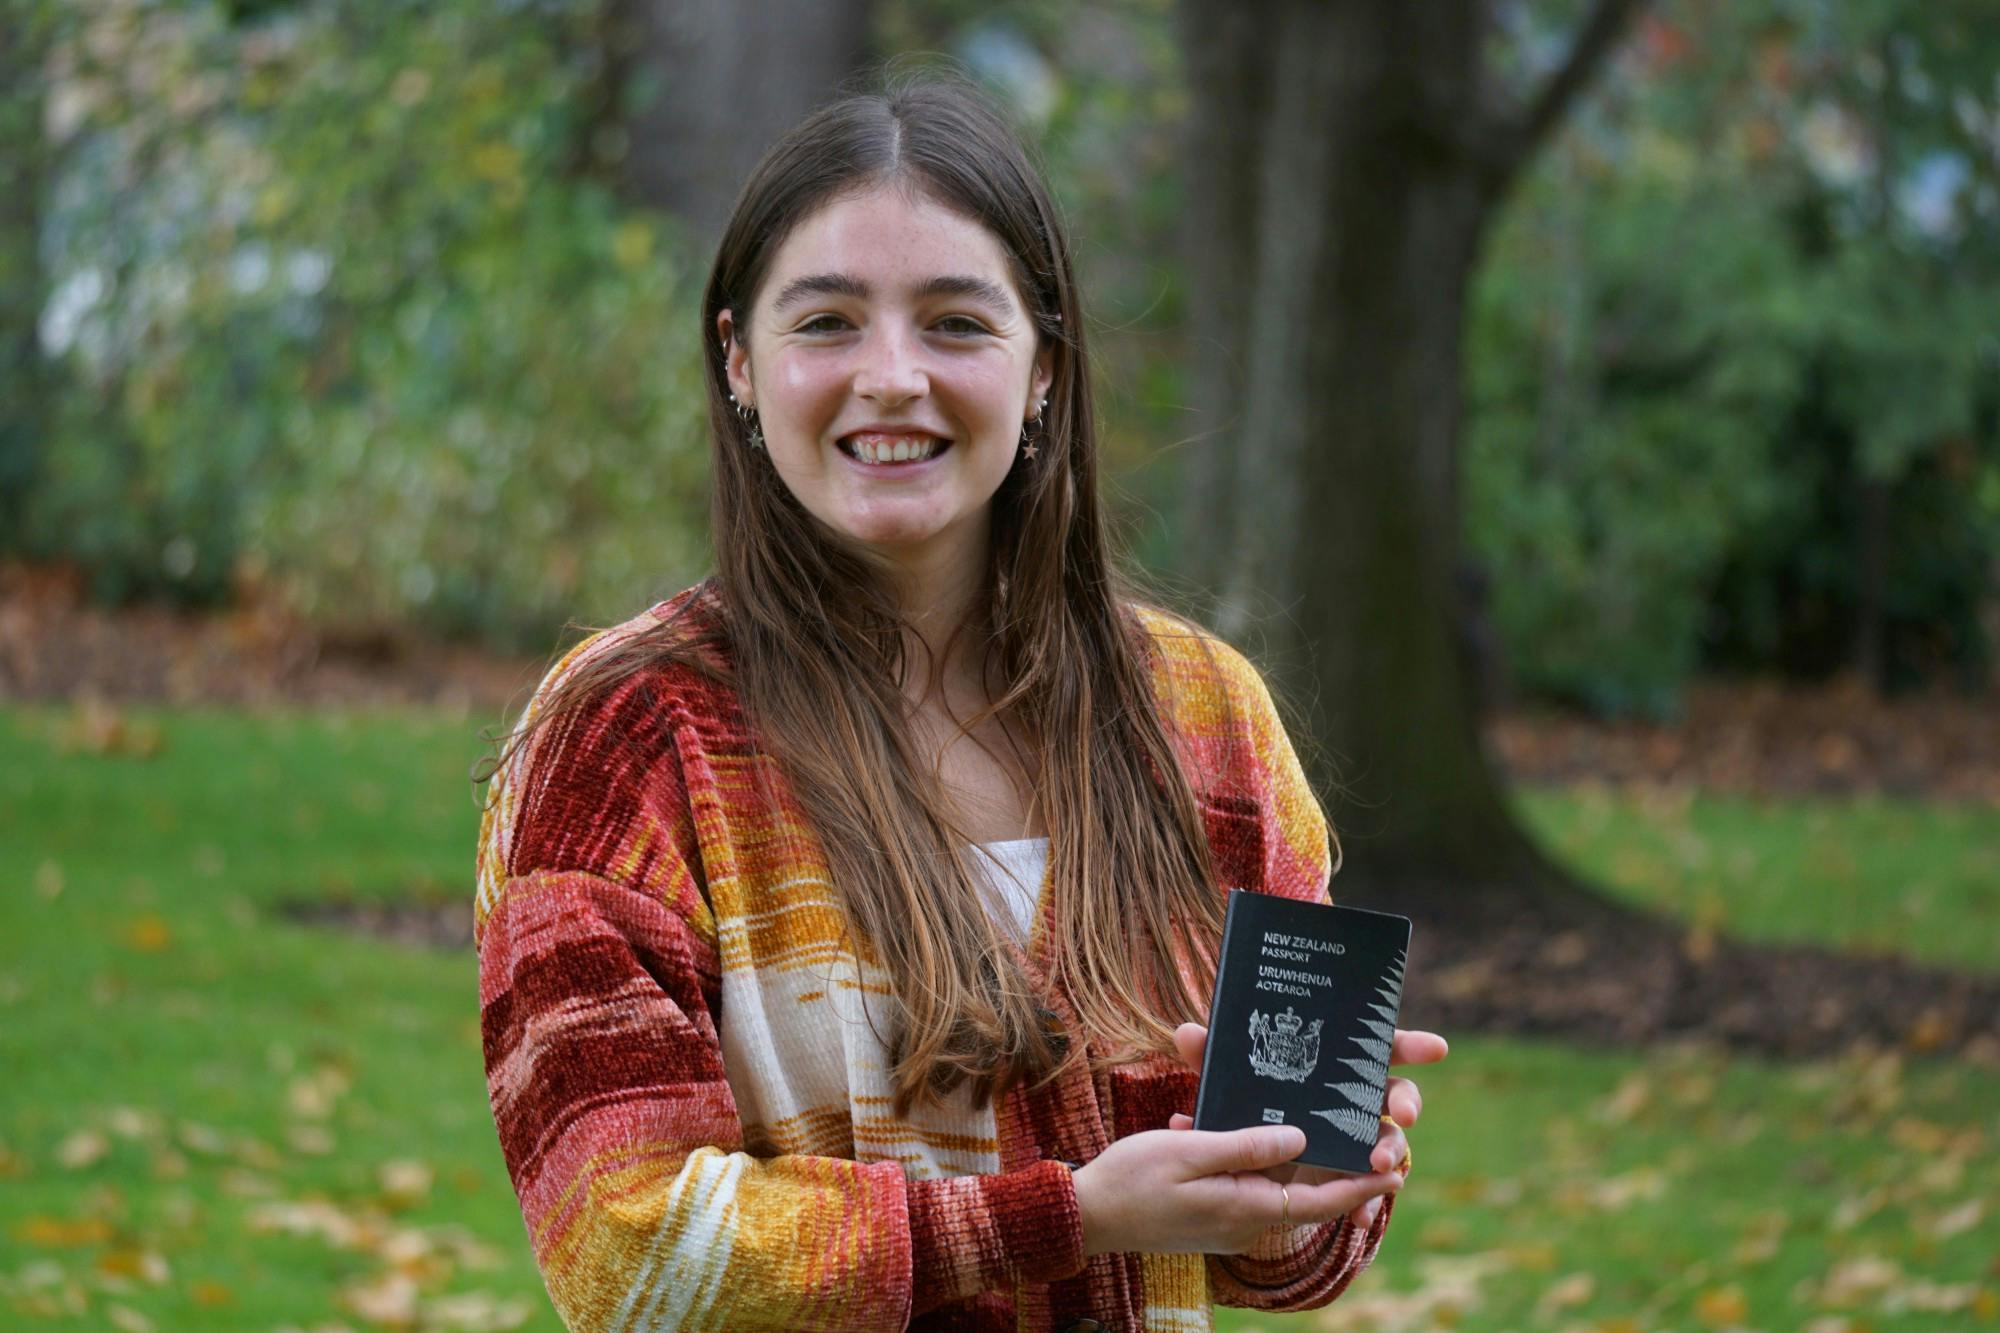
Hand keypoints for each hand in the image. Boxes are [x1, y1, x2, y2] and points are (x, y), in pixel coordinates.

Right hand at [1069, 1123, 1399, 1256]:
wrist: (1086, 1215)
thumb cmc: (1130, 1181)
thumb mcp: (1189, 1152)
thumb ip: (1246, 1145)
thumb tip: (1301, 1137)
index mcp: (1246, 1208)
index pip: (1321, 1200)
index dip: (1362, 1185)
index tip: (1397, 1170)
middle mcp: (1245, 1220)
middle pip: (1306, 1191)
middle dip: (1339, 1165)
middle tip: (1374, 1135)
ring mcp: (1228, 1219)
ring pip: (1277, 1184)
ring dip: (1296, 1157)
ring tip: (1325, 1126)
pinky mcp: (1212, 1211)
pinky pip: (1248, 1184)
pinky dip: (1257, 1158)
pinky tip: (1249, 1129)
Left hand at [1165, 1021, 1448, 1230]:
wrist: (1235, 1150)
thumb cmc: (1241, 1099)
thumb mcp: (1224, 1081)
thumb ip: (1211, 1058)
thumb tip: (1186, 1033)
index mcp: (1337, 1062)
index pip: (1377, 1045)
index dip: (1409, 1044)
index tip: (1436, 1048)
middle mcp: (1353, 1097)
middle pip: (1394, 1094)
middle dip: (1405, 1103)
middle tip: (1405, 1115)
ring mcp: (1354, 1137)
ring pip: (1388, 1142)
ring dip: (1389, 1152)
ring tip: (1379, 1165)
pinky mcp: (1344, 1174)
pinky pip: (1366, 1189)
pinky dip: (1366, 1201)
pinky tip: (1362, 1217)